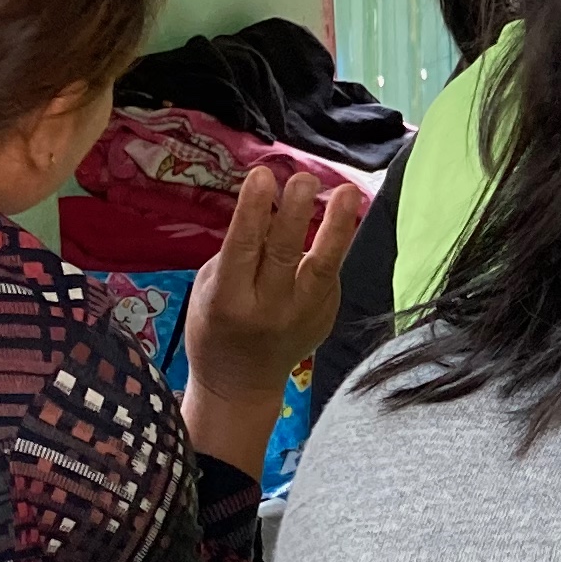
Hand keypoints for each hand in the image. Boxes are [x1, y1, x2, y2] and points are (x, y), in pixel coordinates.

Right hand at [185, 165, 363, 407]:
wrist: (240, 384)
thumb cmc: (215, 326)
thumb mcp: (211, 288)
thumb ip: (239, 253)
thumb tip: (267, 210)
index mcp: (229, 301)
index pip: (243, 250)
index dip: (253, 212)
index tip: (262, 176)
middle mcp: (269, 309)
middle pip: (285, 256)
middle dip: (296, 214)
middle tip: (305, 179)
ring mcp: (302, 317)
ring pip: (323, 267)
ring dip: (337, 227)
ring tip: (349, 192)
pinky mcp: (325, 318)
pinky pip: (329, 276)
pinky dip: (333, 245)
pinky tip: (340, 216)